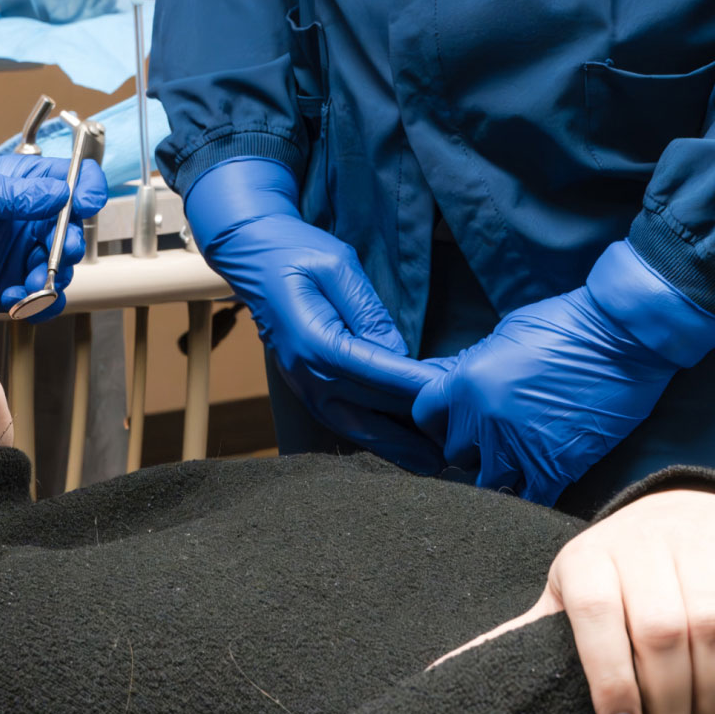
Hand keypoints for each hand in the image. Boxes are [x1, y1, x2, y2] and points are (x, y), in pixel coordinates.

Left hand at [0, 155, 109, 317]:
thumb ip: (11, 192)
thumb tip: (58, 193)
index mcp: (22, 184)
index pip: (72, 178)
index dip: (86, 188)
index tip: (83, 205)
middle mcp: (26, 219)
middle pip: (73, 229)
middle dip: (70, 244)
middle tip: (56, 254)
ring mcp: (18, 254)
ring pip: (60, 268)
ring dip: (51, 278)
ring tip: (26, 283)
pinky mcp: (6, 286)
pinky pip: (38, 299)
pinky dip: (36, 304)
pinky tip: (13, 299)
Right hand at [185, 159, 436, 448]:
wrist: (250, 254)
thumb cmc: (294, 250)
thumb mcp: (336, 264)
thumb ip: (368, 310)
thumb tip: (397, 353)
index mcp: (316, 344)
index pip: (381, 374)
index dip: (421, 387)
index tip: (456, 398)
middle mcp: (308, 376)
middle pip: (374, 411)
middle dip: (420, 424)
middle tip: (464, 437)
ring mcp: (304, 388)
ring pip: (359, 430)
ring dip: (399, 447)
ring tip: (439, 462)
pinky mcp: (307, 389)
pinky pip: (345, 423)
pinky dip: (377, 439)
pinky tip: (403, 448)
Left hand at [410, 243, 714, 502]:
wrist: (620, 337)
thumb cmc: (564, 324)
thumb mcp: (505, 333)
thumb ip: (476, 365)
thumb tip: (454, 381)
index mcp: (467, 382)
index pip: (426, 416)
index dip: (438, 420)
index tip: (453, 422)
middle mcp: (485, 419)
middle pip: (456, 454)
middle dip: (472, 447)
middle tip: (492, 439)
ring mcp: (520, 447)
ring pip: (489, 482)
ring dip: (500, 474)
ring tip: (516, 461)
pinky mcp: (557, 467)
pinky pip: (530, 500)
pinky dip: (531, 494)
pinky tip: (539, 480)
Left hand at [432, 489, 714, 713]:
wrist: (678, 510)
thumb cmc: (615, 572)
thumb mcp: (565, 596)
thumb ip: (520, 636)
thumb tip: (437, 674)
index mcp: (585, 559)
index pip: (595, 619)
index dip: (609, 682)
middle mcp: (638, 540)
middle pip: (659, 631)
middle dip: (668, 700)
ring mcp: (694, 538)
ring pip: (709, 623)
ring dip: (713, 690)